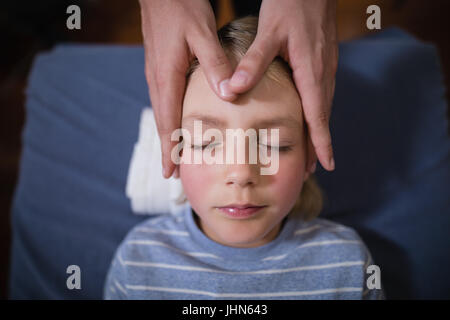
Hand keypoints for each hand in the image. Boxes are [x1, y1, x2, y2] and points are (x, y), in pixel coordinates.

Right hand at [139, 0, 235, 177]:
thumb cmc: (180, 7)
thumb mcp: (202, 33)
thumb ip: (215, 64)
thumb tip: (228, 95)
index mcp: (167, 76)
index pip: (168, 122)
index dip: (169, 149)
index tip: (170, 173)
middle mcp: (158, 79)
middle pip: (161, 122)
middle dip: (166, 148)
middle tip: (172, 172)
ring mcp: (156, 72)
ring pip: (162, 112)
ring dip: (167, 135)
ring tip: (174, 153)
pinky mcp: (160, 65)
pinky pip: (164, 99)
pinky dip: (169, 117)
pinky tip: (177, 121)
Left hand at [226, 0, 337, 170]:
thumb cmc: (292, 4)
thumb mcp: (268, 32)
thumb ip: (253, 62)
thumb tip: (233, 89)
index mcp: (312, 71)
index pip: (319, 116)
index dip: (322, 143)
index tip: (326, 165)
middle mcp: (324, 73)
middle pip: (322, 117)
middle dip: (318, 144)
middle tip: (310, 169)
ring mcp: (326, 67)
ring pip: (324, 106)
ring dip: (318, 131)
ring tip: (311, 151)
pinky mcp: (324, 60)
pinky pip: (322, 94)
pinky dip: (317, 113)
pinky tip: (310, 118)